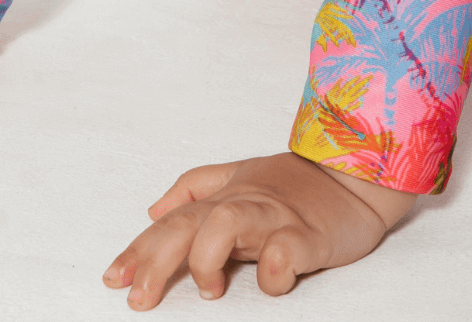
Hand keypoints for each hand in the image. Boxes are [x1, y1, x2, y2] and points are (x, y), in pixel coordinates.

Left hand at [103, 152, 416, 308]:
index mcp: (226, 196)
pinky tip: (270, 279)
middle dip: (156, 261)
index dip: (140, 249)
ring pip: (225, 224)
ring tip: (211, 289)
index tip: (113, 278)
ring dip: (206, 259)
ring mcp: (277, 217)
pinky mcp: (310, 235)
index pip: (172, 221)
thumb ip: (196, 189)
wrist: (358, 173)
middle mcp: (245, 204)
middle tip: (138, 298)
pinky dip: (272, 269)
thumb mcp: (241, 178)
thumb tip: (153, 210)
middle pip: (188, 225)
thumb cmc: (297, 184)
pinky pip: (284, 251)